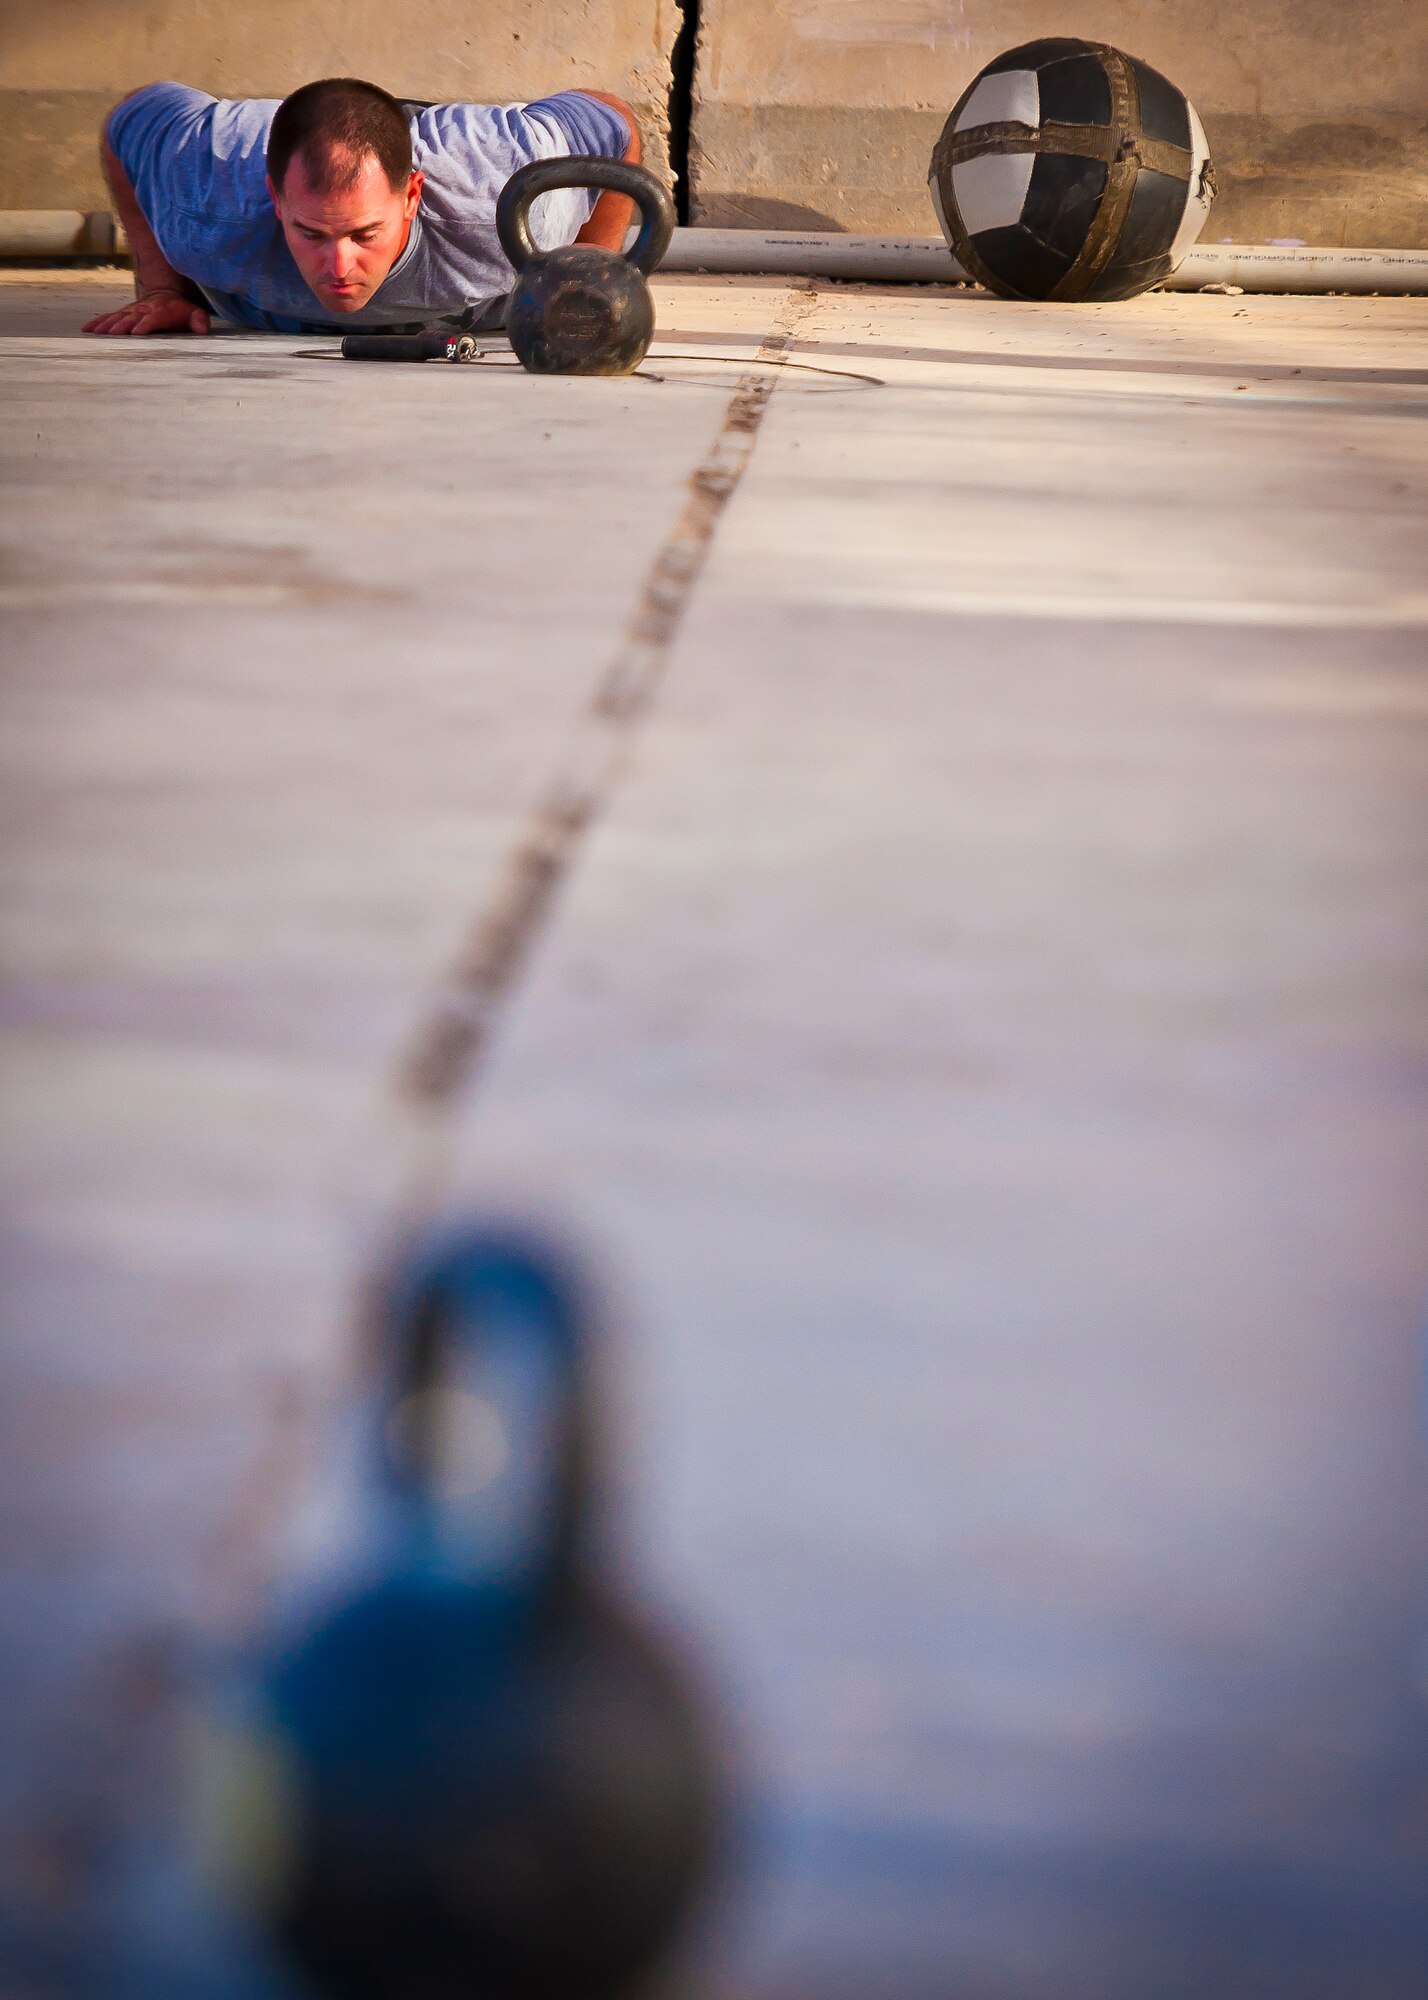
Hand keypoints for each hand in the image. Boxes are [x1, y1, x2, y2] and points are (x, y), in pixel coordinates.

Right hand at [83, 290, 209, 336]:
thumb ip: (199, 320)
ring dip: (106, 324)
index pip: (152, 318)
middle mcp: (143, 310)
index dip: (145, 324)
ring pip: (117, 317)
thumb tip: (202, 328)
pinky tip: (87, 329)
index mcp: (160, 311)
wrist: (165, 293)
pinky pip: (108, 317)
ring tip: (96, 332)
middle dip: (122, 325)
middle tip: (112, 334)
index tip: (136, 332)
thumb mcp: (194, 312)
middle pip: (131, 318)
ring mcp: (131, 311)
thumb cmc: (181, 310)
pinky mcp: (122, 313)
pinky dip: (98, 322)